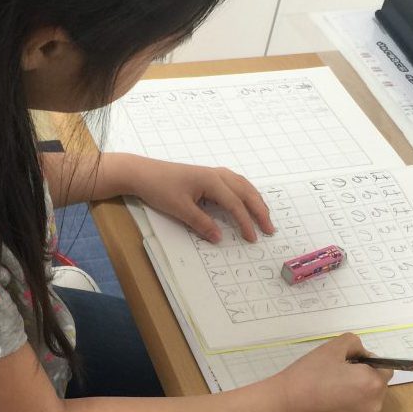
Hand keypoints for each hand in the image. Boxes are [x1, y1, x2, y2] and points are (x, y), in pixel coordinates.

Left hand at [126, 156, 275, 242]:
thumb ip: (201, 223)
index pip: (235, 205)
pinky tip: (246, 199)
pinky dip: (245, 192)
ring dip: (255, 200)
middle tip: (270, 228)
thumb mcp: (180, 209)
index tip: (252, 238)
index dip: (245, 222)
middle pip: (246, 192)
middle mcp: (217, 174)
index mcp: (212, 181)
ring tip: (264, 215)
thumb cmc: (160, 188)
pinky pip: (234, 182)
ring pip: (243, 185)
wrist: (143, 172)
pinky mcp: (207, 175)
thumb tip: (219, 238)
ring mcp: (213, 172)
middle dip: (260, 211)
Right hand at [261, 334, 392, 411]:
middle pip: (377, 384)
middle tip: (336, 372)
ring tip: (329, 386)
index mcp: (373, 383)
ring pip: (367, 399)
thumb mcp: (332, 347)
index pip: (385, 368)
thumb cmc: (309, 374)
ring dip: (356, 391)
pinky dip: (348, 405)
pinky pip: (357, 411)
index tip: (347, 361)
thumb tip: (364, 355)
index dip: (368, 361)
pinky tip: (326, 401)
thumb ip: (355, 344)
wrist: (285, 406)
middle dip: (363, 376)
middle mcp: (374, 404)